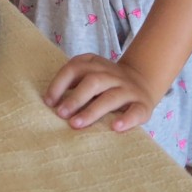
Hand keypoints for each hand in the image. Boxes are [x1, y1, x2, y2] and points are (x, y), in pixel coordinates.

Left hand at [43, 53, 157, 131]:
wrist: (141, 82)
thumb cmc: (105, 85)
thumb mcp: (89, 76)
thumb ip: (72, 84)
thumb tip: (49, 102)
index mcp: (96, 64)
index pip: (75, 68)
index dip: (60, 84)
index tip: (48, 102)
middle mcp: (112, 74)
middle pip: (93, 81)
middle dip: (75, 98)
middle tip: (60, 114)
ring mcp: (128, 89)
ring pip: (111, 97)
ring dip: (92, 111)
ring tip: (76, 124)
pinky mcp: (142, 104)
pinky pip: (136, 111)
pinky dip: (127, 119)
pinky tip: (115, 127)